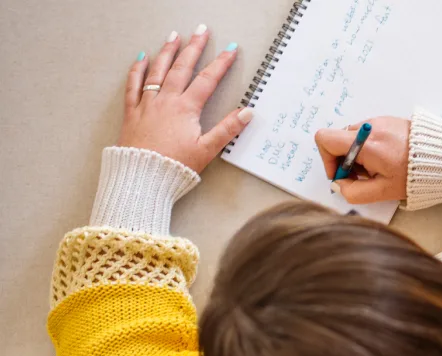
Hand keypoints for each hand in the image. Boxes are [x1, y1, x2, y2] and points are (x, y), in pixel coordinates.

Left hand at [119, 26, 252, 173]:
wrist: (142, 177)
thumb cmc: (175, 167)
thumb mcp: (207, 150)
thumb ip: (227, 129)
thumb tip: (247, 113)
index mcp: (186, 109)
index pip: (207, 80)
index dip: (221, 64)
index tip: (230, 50)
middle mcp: (166, 101)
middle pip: (182, 68)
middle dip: (193, 48)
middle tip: (200, 31)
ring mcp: (147, 104)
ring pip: (157, 71)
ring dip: (167, 52)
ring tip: (174, 37)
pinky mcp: (132, 113)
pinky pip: (133, 85)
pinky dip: (137, 70)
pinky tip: (141, 58)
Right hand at [314, 117, 410, 203]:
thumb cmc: (415, 176)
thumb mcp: (383, 192)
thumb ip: (354, 192)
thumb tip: (339, 186)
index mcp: (365, 143)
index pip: (325, 139)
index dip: (327, 160)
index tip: (341, 175)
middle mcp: (369, 126)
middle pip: (339, 140)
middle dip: (345, 161)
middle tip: (363, 177)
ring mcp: (378, 120)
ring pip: (353, 137)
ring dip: (358, 155)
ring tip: (379, 169)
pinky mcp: (387, 120)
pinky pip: (367, 133)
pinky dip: (369, 147)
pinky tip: (386, 160)